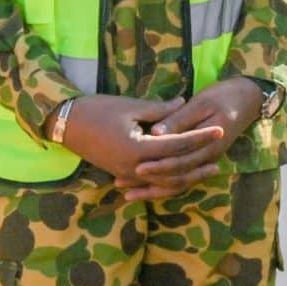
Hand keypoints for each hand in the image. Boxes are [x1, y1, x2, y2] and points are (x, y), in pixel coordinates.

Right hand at [58, 93, 220, 200]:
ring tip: (207, 169)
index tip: (220, 129)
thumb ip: (160, 110)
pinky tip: (180, 175)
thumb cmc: (98, 110)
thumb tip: (184, 103)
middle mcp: (134, 167)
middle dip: (198, 162)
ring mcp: (126, 173)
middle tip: (220, 153)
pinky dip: (167, 181)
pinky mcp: (122, 173)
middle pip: (174, 169)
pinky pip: (150, 182)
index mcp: (138, 149)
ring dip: (186, 176)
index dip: (200, 137)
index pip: (178, 145)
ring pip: (163, 181)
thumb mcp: (132, 106)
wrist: (66, 124)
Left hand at [131, 79, 266, 199]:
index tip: (136, 167)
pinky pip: (181, 180)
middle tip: (122, 182)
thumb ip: (179, 119)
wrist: (248, 99)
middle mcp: (208, 157)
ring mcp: (206, 161)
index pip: (181, 161)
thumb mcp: (202, 103)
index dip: (158, 165)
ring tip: (127, 193)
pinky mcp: (202, 160)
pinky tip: (144, 187)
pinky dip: (162, 186)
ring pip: (178, 184)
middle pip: (177, 178)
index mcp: (209, 144)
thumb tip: (155, 132)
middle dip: (149, 182)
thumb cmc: (225, 96)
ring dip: (152, 190)